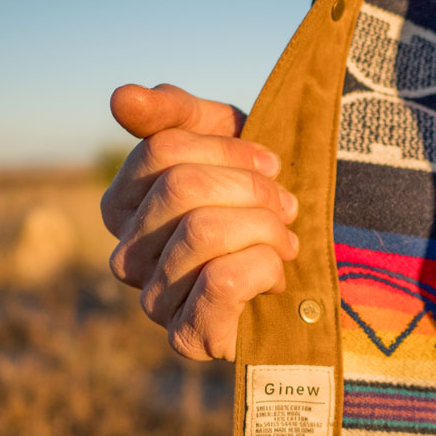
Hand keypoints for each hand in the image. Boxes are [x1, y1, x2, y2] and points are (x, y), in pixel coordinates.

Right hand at [101, 83, 298, 360]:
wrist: (315, 268)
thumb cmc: (259, 200)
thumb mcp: (224, 140)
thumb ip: (172, 113)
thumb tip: (121, 97)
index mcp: (124, 206)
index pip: (162, 150)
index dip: (228, 150)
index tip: (271, 164)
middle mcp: (126, 256)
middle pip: (181, 188)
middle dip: (251, 189)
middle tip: (287, 206)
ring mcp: (153, 300)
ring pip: (202, 231)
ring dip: (264, 228)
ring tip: (286, 241)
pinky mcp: (188, 337)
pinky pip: (221, 281)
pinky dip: (263, 267)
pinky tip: (278, 273)